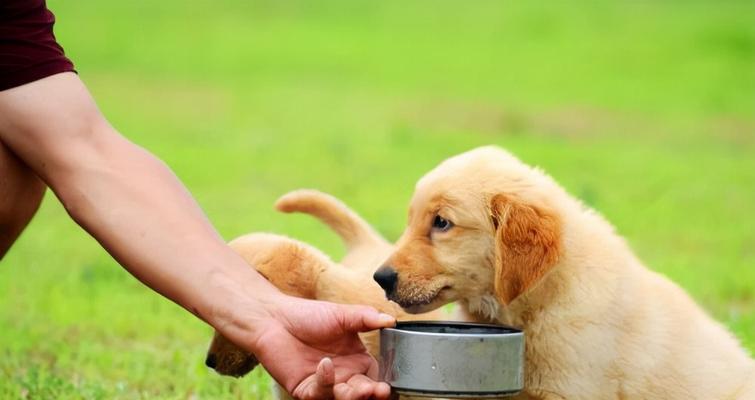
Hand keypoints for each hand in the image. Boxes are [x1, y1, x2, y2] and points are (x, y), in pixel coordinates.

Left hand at [244, 294, 395, 398]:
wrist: (274, 318)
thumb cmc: (308, 316)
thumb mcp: (342, 314)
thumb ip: (366, 318)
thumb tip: (390, 319)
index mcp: (357, 360)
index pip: (376, 376)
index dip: (382, 383)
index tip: (386, 385)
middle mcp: (343, 376)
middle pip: (362, 393)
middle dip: (370, 394)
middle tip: (374, 390)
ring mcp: (325, 385)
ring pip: (343, 399)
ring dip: (351, 396)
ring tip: (358, 388)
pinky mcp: (305, 390)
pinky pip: (319, 394)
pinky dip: (325, 383)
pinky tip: (325, 365)